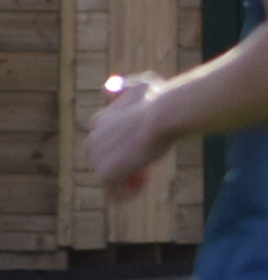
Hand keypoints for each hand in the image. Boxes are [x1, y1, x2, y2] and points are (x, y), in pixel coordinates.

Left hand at [91, 72, 168, 196]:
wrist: (162, 116)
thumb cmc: (158, 100)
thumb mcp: (143, 85)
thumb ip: (128, 86)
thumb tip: (111, 88)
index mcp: (99, 122)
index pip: (104, 142)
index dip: (125, 148)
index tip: (144, 147)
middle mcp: (93, 140)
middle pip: (104, 162)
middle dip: (124, 166)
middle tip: (146, 164)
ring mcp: (97, 159)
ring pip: (111, 179)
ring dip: (128, 181)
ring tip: (145, 175)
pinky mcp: (105, 174)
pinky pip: (114, 195)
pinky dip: (129, 194)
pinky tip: (143, 185)